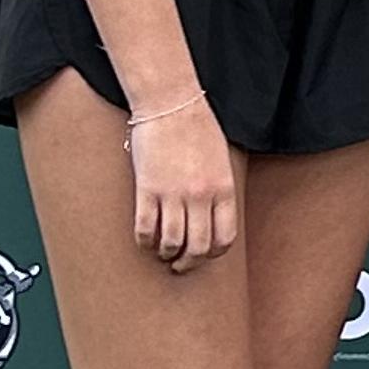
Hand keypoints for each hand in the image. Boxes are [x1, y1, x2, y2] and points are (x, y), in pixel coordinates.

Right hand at [128, 96, 237, 274]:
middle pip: (198, 247)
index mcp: (224, 189)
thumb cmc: (198, 128)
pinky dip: (144, 241)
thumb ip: (219, 189)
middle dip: (188, 263)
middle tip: (179, 264)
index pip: (224, 237)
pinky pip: (145, 228)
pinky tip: (144, 239)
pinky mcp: (148, 189)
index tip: (203, 255)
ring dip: (166, 254)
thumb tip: (211, 217)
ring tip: (162, 253)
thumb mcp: (221, 160)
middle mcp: (201, 195)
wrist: (172, 104)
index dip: (212, 254)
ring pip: (171, 243)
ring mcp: (174, 193)